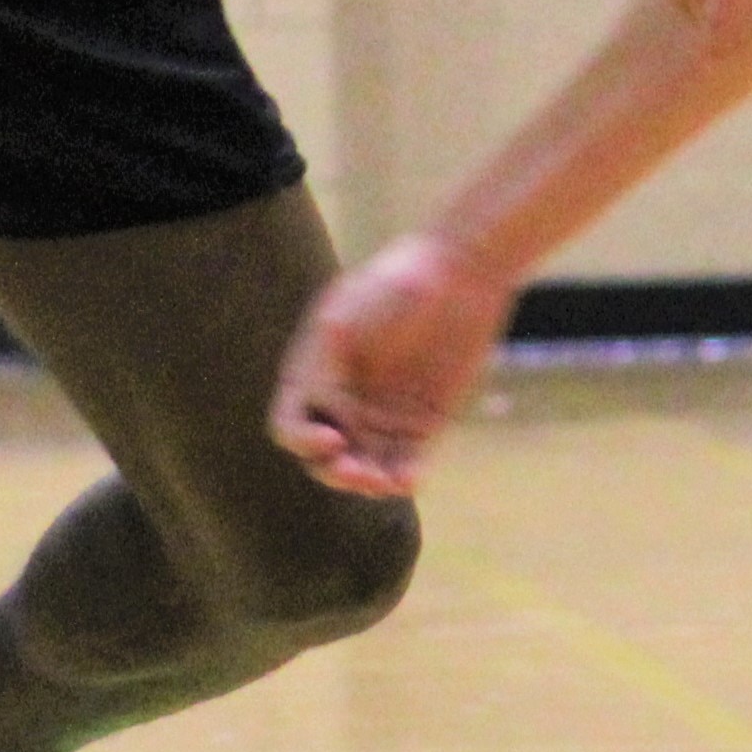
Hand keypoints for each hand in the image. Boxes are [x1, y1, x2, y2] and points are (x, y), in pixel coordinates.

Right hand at [270, 234, 514, 496]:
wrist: (460, 269)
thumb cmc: (393, 285)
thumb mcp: (341, 322)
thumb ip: (321, 373)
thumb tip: (321, 424)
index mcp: (315, 373)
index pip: (291, 425)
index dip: (303, 441)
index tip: (333, 437)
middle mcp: (345, 400)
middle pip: (326, 458)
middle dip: (335, 473)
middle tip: (358, 472)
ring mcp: (383, 413)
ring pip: (366, 468)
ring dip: (369, 482)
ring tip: (384, 482)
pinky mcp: (424, 421)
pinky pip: (408, 462)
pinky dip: (405, 478)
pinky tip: (408, 479)